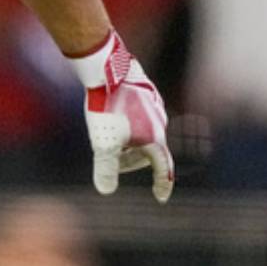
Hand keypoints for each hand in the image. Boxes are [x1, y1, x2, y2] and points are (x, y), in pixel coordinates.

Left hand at [71, 29, 173, 201]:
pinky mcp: (146, 90)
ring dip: (132, 142)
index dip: (161, 184)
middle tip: (113, 163)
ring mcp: (155, 105)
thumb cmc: (107, 108)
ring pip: (146, 131)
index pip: (162, 168)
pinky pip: (142, 114)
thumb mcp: (103, 143)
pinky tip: (117, 118)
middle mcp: (160, 123)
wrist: (107, 69)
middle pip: (150, 151)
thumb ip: (106, 168)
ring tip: (112, 140)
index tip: (161, 196)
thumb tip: (105, 191)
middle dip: (133, 160)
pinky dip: (131, 123)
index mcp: (155, 139)